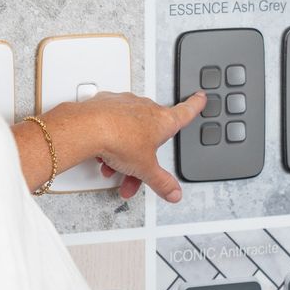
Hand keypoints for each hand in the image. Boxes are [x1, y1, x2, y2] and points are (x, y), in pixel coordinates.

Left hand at [45, 91, 206, 201]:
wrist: (88, 127)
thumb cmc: (119, 139)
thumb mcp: (145, 169)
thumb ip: (161, 182)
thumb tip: (174, 192)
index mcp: (162, 120)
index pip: (185, 111)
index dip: (195, 105)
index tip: (200, 98)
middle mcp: (145, 108)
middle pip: (151, 132)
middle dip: (143, 155)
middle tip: (134, 174)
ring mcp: (125, 103)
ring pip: (129, 130)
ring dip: (122, 152)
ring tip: (112, 168)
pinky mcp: (105, 104)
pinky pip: (112, 122)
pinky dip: (109, 137)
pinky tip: (102, 152)